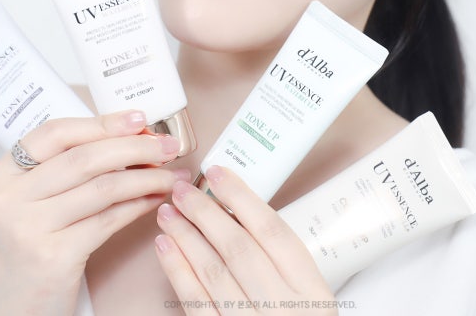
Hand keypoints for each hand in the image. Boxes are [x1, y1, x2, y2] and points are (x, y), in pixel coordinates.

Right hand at [0, 110, 189, 315]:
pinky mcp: (53, 258)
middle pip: (85, 157)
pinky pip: (109, 220)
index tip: (139, 118)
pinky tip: (155, 199)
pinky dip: (139, 205)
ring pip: (103, 187)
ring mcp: (28, 229)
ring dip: (146, 176)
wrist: (5, 313)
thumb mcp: (29, 203)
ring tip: (172, 175)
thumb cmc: (27, 251)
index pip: (55, 133)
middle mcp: (9, 199)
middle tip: (168, 145)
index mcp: (1, 176)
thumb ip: (63, 170)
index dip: (102, 122)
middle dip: (135, 147)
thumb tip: (129, 137)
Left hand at [154, 166, 337, 315]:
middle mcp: (284, 309)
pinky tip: (165, 248)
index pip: (274, 232)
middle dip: (206, 213)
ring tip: (167, 212)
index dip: (243, 198)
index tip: (219, 173)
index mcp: (311, 291)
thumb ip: (281, 261)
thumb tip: (239, 211)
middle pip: (239, 249)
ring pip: (214, 275)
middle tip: (182, 189)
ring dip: (186, 238)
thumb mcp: (308, 297)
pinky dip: (178, 273)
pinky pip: (197, 306)